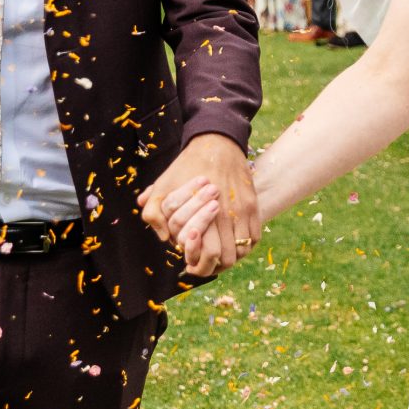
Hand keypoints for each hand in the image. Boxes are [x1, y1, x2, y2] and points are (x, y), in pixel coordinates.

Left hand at [138, 133, 259, 276]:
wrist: (217, 143)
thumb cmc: (187, 166)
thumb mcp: (163, 185)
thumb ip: (154, 211)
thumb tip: (163, 238)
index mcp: (203, 212)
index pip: (209, 254)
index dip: (201, 266)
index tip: (192, 265)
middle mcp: (226, 214)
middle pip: (228, 257)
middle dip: (216, 265)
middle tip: (206, 263)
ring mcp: (242, 210)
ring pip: (243, 249)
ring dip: (232, 255)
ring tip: (220, 253)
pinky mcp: (252, 204)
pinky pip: (254, 237)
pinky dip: (245, 245)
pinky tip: (233, 241)